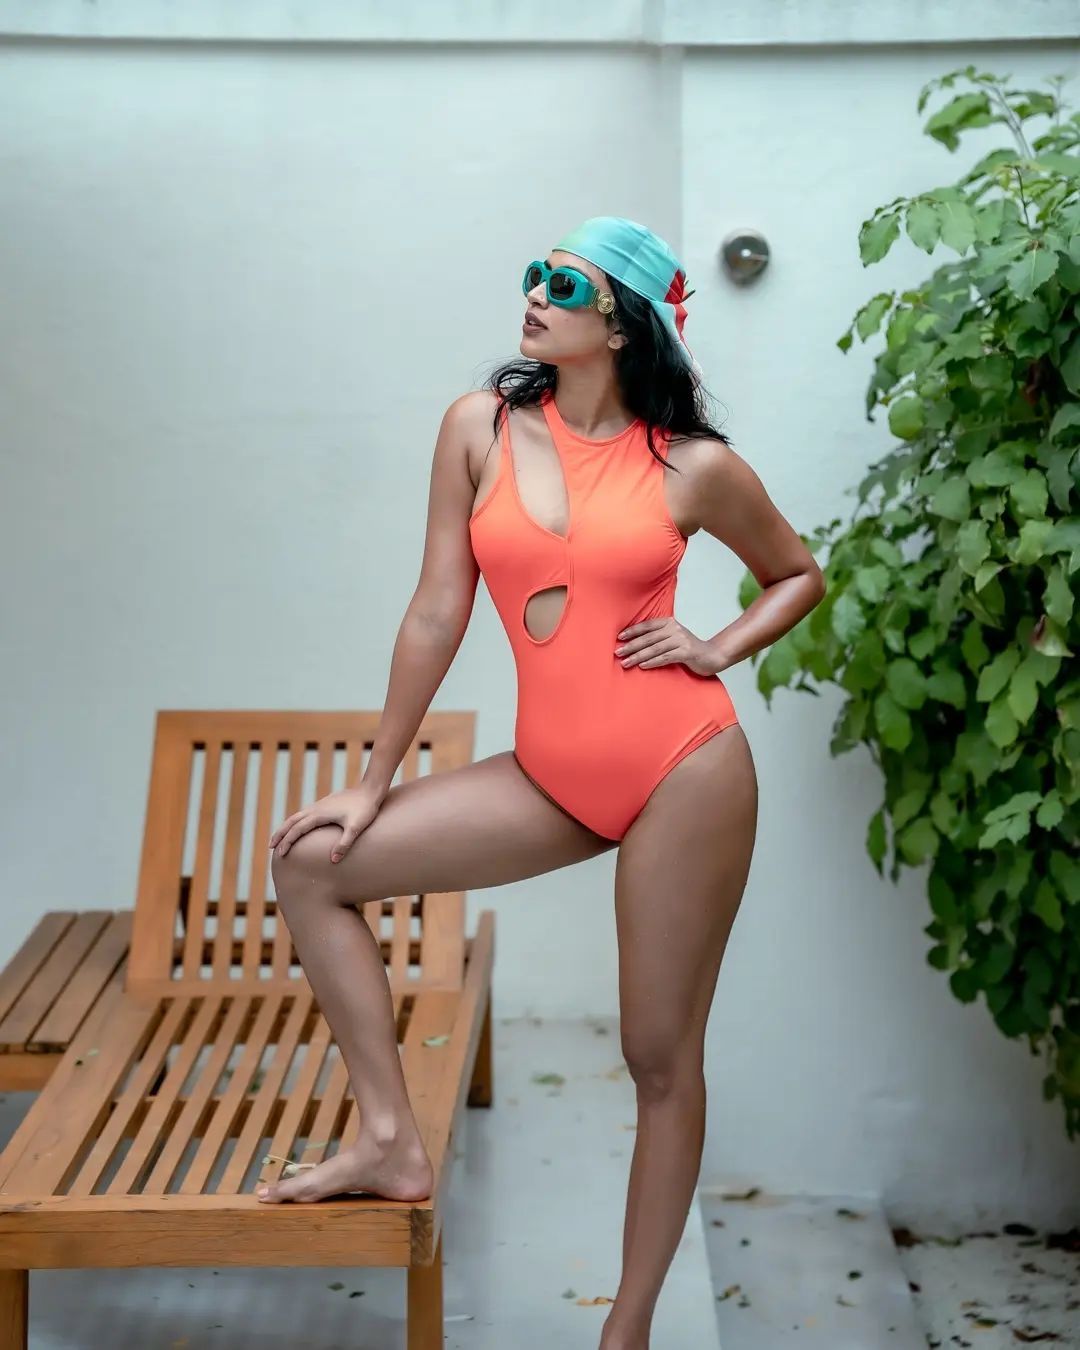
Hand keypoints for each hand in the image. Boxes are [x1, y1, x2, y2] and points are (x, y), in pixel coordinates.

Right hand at [269, 785, 384, 862]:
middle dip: (281, 833)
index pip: (297, 829)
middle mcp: (316, 808)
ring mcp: (320, 805)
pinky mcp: (325, 804)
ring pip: (297, 816)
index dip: (287, 841)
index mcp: (319, 814)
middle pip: (292, 821)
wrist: (371, 790)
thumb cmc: (365, 810)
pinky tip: (300, 827)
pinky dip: (297, 821)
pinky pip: (305, 813)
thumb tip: (333, 860)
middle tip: (271, 846)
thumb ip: (344, 843)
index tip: (281, 854)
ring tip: (281, 838)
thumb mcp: (356, 828)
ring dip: (287, 826)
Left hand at [614, 617, 718, 675]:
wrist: (711, 656)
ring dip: (638, 656)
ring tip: (626, 663)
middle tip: (617, 652)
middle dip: (631, 646)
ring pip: (655, 648)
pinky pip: (665, 657)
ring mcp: (681, 640)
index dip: (632, 631)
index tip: (619, 638)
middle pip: (648, 638)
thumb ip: (657, 637)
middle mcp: (674, 629)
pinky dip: (652, 662)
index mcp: (669, 622)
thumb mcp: (672, 638)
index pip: (647, 625)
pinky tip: (642, 666)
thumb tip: (634, 643)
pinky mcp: (686, 652)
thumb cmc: (688, 649)